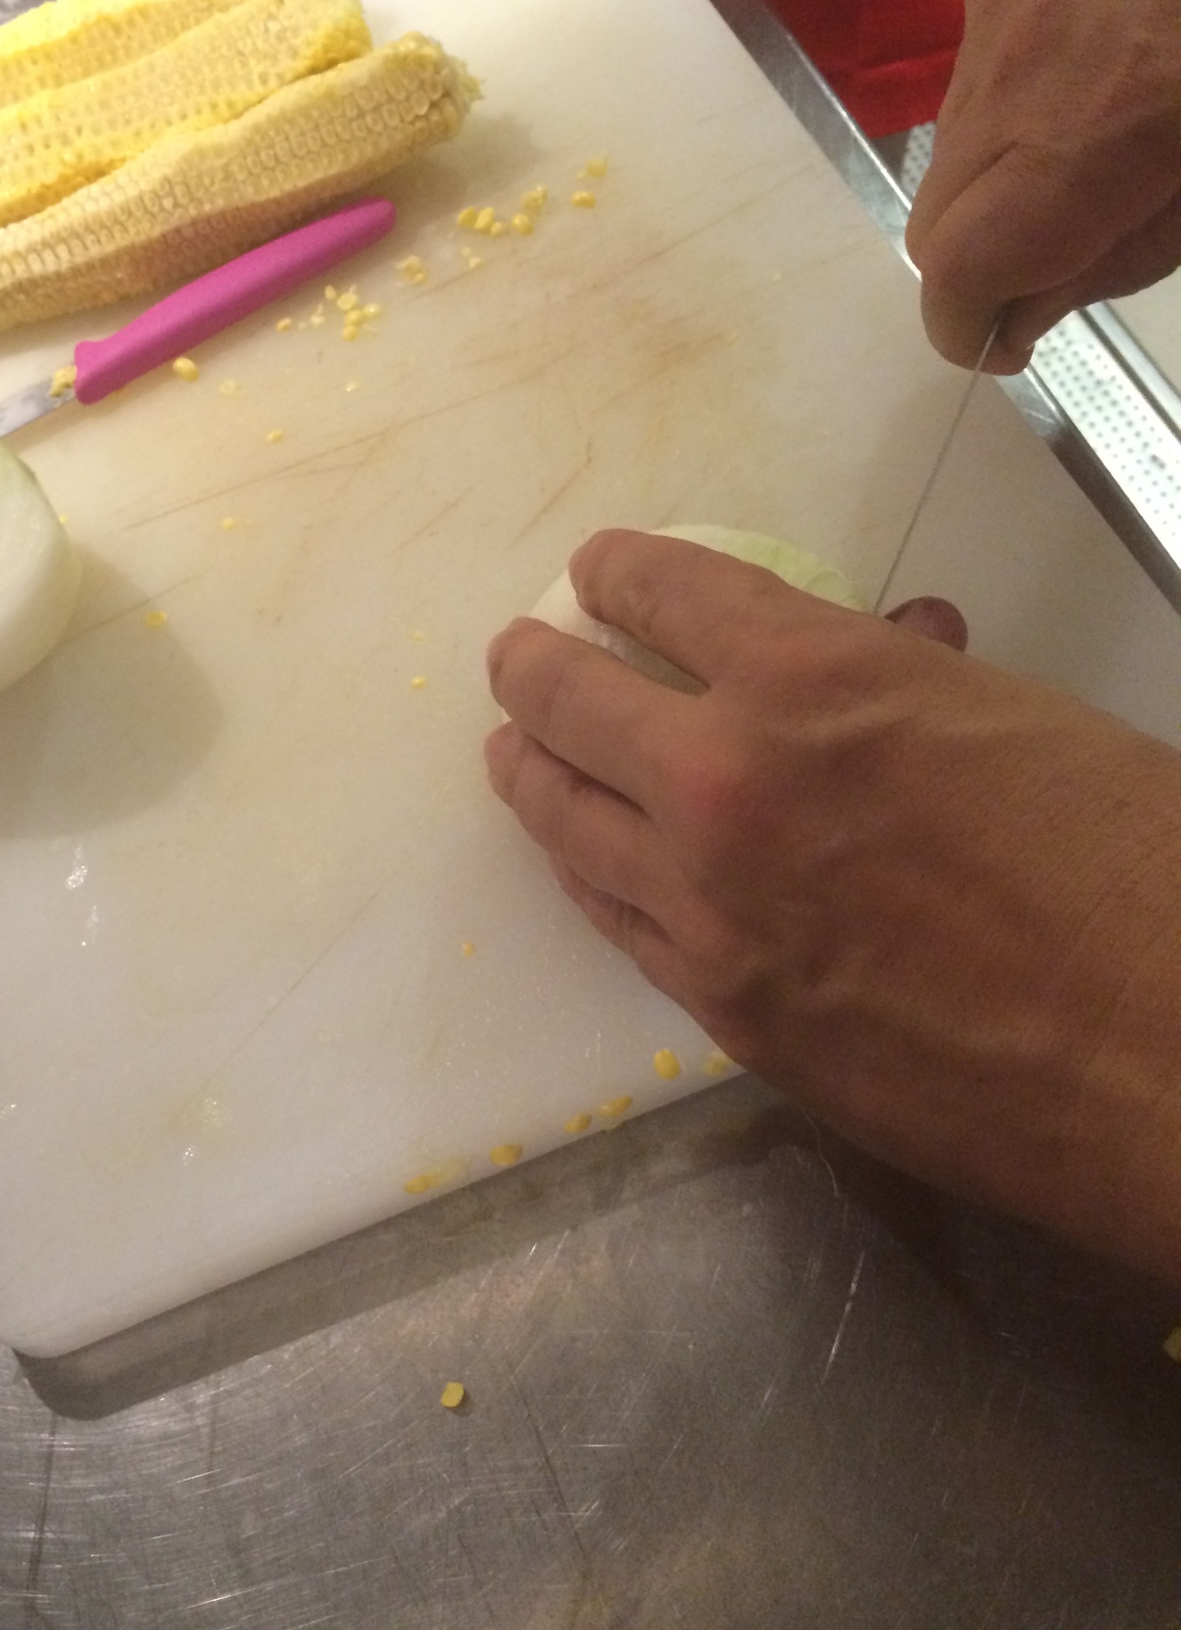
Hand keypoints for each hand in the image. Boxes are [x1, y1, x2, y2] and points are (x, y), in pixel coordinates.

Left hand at [485, 530, 1180, 1281]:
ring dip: (531, 771)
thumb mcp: (1014, 721)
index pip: (667, 591)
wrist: (1163, 1060)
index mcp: (813, 677)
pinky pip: (619, 922)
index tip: (597, 569)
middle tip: (516, 655)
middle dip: (533, 665)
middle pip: (572, 701)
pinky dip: (590, 875)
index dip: (619, 570)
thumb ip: (905, 684)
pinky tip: (584, 864)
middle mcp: (725, 781)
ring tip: (513, 752)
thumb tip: (882, 650)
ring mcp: (707, 905)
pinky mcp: (721, 1008)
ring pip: (566, 821)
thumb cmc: (1131, 866)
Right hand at [906, 0, 1180, 371]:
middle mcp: (1013, 76)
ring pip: (950, 145)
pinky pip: (974, 63)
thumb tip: (1021, 314)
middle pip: (932, 223)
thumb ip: (1124, 254)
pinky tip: (1088, 58)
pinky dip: (1015, 93)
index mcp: (1085, 141)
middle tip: (1052, 257)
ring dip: (1000, 174)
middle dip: (981, 258)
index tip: (1001, 342)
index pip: (955, 271)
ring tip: (1090, 143)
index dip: (965, 327)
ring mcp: (994, 5)